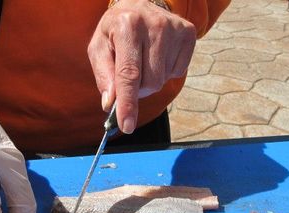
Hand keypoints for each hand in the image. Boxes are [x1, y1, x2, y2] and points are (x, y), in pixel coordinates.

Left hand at [88, 0, 195, 133]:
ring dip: (150, 80)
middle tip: (130, 77)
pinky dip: (165, 72)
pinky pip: (177, 72)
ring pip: (163, 80)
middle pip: (149, 82)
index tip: (126, 125)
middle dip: (137, 90)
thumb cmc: (115, 30)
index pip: (129, 73)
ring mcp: (175, 29)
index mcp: (127, 25)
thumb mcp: (99, 47)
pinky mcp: (189, 34)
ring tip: (143, 60)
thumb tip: (110, 104)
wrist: (140, 4)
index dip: (128, 103)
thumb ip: (103, 76)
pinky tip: (158, 55)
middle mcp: (154, 25)